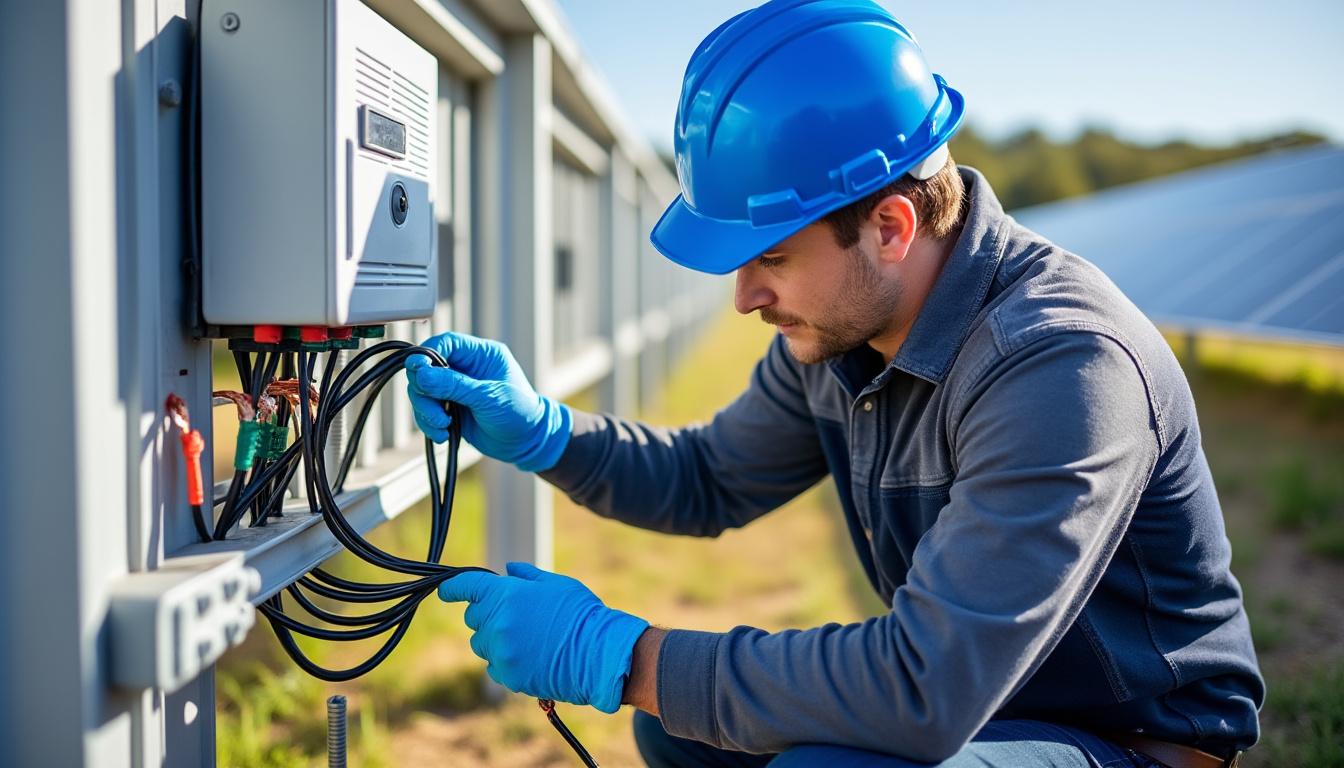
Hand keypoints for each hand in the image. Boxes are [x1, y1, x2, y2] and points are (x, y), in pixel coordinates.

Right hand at [406, 332, 571, 471]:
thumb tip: (421, 373)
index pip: (445, 343)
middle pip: (426, 368)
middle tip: (435, 411)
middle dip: (424, 391)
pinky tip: (444, 434)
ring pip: (422, 392)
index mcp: (480, 355)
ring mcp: (454, 389)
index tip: (416, 369)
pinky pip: (426, 412)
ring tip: (443, 425)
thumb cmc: (520, 412)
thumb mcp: (489, 396)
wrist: (527, 442)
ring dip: (426, 411)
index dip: (426, 355)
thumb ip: (455, 385)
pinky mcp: (449, 409)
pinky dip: (429, 424)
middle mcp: (464, 368)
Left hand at [439, 562, 649, 713]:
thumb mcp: (556, 584)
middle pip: (474, 617)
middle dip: (487, 613)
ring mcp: (501, 652)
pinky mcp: (508, 676)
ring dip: (495, 639)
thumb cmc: (580, 613)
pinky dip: (505, 661)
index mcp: (505, 595)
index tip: (445, 590)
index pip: (465, 586)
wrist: (599, 653)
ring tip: (526, 639)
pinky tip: (531, 657)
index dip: (453, 587)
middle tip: (516, 615)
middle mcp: (496, 623)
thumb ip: (526, 577)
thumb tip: (508, 571)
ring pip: (481, 644)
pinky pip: (494, 666)